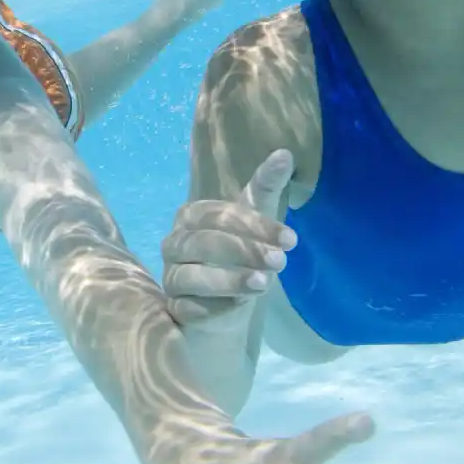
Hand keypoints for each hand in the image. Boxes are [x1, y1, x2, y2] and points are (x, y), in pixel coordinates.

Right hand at [163, 149, 296, 333]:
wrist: (227, 306)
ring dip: (229, 279)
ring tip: (263, 284)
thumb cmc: (241, 255)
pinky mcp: (173, 309)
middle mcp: (174, 243)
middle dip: (245, 251)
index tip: (292, 240)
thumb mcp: (257, 220)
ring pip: (191, 276)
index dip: (255, 225)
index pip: (219, 214)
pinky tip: (240, 306)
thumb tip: (285, 153)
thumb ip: (266, 186)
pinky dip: (215, 307)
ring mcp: (170, 277)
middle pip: (204, 242)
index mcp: (191, 216)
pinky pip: (189, 308)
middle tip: (281, 262)